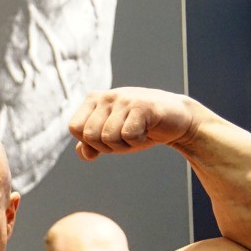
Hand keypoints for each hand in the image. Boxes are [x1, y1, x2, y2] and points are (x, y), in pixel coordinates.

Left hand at [68, 87, 198, 160]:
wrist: (176, 120)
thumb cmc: (139, 128)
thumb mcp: (110, 138)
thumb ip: (89, 145)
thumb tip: (84, 154)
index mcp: (93, 99)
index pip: (75, 128)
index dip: (91, 141)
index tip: (109, 135)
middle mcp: (106, 96)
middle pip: (90, 136)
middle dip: (107, 146)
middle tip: (125, 136)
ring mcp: (124, 99)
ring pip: (107, 138)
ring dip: (124, 145)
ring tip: (137, 133)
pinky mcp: (142, 106)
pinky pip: (127, 135)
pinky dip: (138, 141)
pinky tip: (147, 130)